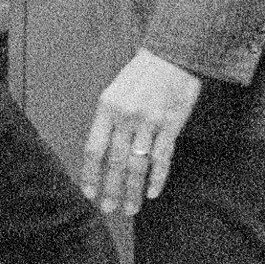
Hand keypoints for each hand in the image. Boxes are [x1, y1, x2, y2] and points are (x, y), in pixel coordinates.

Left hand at [81, 50, 203, 216]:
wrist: (175, 53)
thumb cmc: (143, 72)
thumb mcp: (117, 91)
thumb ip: (109, 120)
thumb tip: (103, 154)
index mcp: (107, 107)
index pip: (94, 149)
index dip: (91, 174)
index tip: (89, 194)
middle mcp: (126, 117)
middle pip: (115, 162)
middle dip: (111, 190)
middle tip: (108, 210)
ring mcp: (149, 122)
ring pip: (138, 165)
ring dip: (133, 191)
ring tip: (130, 209)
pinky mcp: (171, 124)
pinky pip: (162, 158)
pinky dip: (157, 178)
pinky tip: (152, 193)